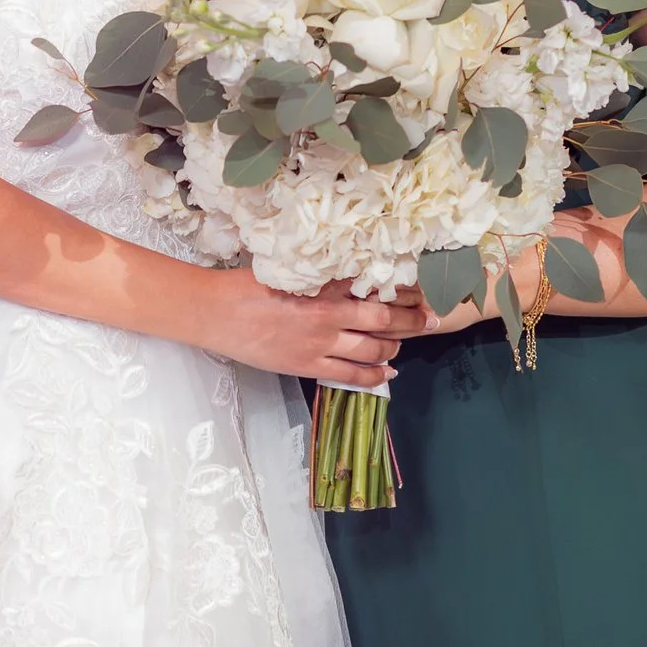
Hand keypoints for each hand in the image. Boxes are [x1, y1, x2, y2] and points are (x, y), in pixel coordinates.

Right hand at [210, 271, 420, 386]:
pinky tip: (389, 372)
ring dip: (394, 346)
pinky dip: (374, 375)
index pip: (373, 285)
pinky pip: (351, 375)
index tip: (420, 288)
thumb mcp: (288, 270)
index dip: (400, 288)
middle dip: (410, 319)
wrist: (216, 312)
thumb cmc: (246, 286)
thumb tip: (346, 273)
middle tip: (430, 317)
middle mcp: (328, 313)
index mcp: (323, 285)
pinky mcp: (308, 364)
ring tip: (405, 342)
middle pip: (382, 317)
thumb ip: (320, 275)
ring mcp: (320, 342)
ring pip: (372, 347)